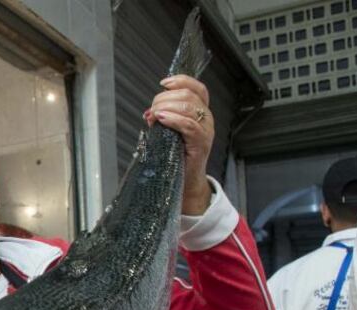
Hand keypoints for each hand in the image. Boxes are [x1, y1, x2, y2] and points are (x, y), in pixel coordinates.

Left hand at [144, 74, 213, 215]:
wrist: (185, 182)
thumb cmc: (177, 156)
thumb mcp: (170, 133)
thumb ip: (164, 119)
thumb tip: (150, 112)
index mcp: (201, 112)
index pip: (197, 88)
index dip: (181, 81)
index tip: (163, 84)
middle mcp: (206, 118)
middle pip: (188, 95)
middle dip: (165, 99)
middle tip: (151, 111)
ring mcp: (206, 130)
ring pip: (188, 107)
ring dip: (166, 107)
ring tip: (153, 116)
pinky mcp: (201, 143)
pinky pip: (188, 125)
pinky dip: (173, 119)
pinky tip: (161, 119)